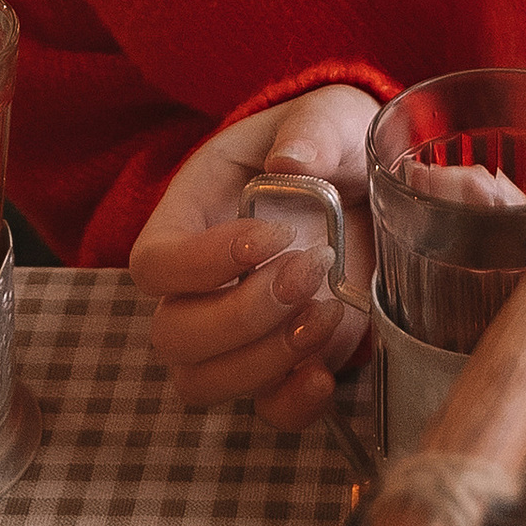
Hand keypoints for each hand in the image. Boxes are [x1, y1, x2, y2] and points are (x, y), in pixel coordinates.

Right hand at [129, 86, 379, 433]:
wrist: (371, 185)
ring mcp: (238, 335)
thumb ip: (312, 129)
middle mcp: (199, 287)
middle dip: (241, 316)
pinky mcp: (284, 364)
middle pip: (173, 336)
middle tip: (312, 269)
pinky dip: (292, 405)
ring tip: (330, 312)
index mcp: (189, 218)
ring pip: (206, 382)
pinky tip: (326, 374)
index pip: (154, 264)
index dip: (200, 265)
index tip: (270, 236)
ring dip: (266, 361)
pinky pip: (266, 410)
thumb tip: (290, 159)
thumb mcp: (327, 116)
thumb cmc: (329, 144)